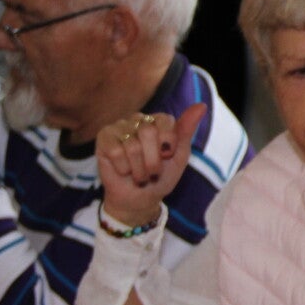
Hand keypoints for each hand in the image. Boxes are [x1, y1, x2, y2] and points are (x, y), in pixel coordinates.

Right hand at [95, 104, 206, 228]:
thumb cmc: (161, 177)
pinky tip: (123, 170)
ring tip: (139, 174)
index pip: (166, 121)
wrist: (141, 199)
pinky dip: (123, 168)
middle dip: (153, 160)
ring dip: (139, 169)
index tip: (167, 156)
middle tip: (152, 171)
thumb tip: (201, 106)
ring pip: (132, 145)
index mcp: (158, 120)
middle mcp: (138, 119)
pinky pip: (115, 152)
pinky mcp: (103, 138)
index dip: (169, 144)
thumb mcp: (180, 156)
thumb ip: (187, 130)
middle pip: (148, 132)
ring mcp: (119, 127)